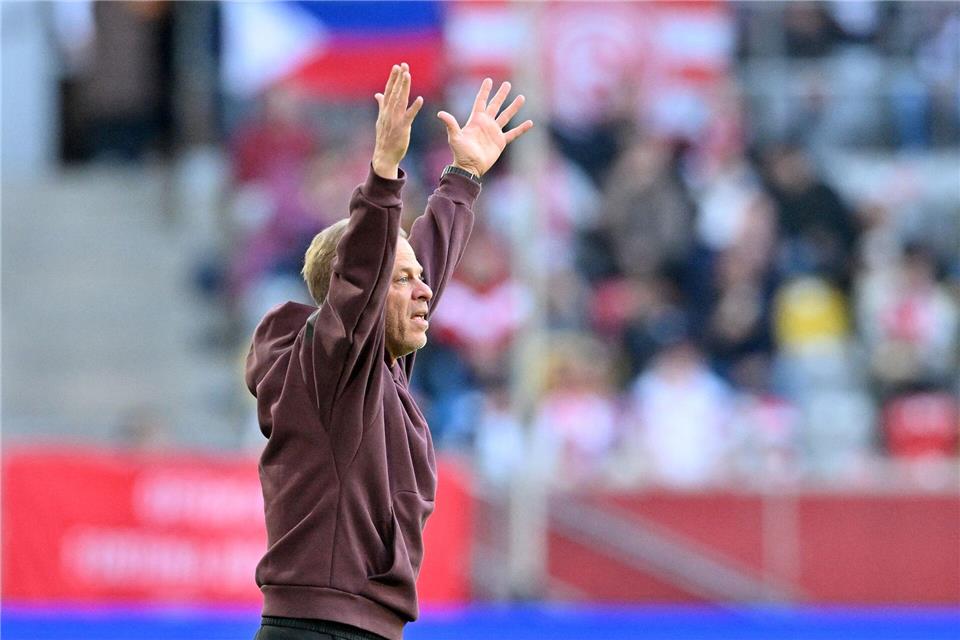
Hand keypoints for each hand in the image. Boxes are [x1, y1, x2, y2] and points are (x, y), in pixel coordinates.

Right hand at [372, 63, 423, 178]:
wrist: (384, 155)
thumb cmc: (384, 137)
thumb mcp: (381, 119)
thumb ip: (381, 105)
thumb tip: (378, 94)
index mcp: (385, 110)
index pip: (389, 90)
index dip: (393, 78)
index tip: (397, 67)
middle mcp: (389, 112)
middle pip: (395, 92)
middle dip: (399, 78)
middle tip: (404, 65)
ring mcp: (395, 119)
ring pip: (400, 100)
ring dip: (404, 87)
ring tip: (408, 75)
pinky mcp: (402, 128)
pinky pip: (409, 115)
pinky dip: (415, 107)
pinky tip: (420, 99)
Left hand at [437, 78, 533, 176]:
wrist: (470, 167)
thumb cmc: (460, 153)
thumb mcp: (454, 137)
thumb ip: (450, 125)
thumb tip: (440, 113)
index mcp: (476, 120)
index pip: (481, 101)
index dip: (485, 91)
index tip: (489, 80)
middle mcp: (486, 123)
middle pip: (495, 105)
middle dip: (501, 95)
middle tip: (507, 84)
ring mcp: (494, 132)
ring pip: (506, 116)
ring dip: (513, 107)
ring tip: (521, 97)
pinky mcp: (500, 142)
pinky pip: (513, 133)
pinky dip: (521, 129)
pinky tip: (530, 123)